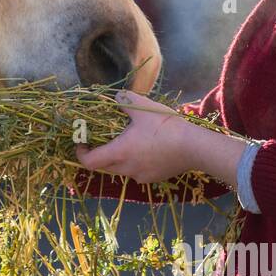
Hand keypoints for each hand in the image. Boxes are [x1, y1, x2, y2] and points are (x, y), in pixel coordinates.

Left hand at [76, 90, 244, 187]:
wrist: (194, 147)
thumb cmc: (164, 126)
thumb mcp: (142, 107)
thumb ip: (124, 100)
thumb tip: (116, 97)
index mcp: (118, 153)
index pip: (89, 162)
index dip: (81, 153)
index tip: (82, 143)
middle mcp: (126, 169)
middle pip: (103, 167)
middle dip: (99, 154)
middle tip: (103, 139)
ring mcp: (140, 176)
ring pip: (121, 170)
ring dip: (118, 159)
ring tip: (128, 142)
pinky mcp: (153, 179)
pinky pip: (137, 172)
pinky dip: (135, 163)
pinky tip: (147, 150)